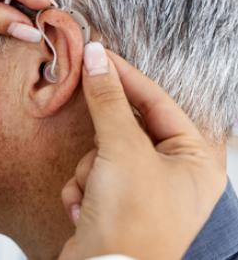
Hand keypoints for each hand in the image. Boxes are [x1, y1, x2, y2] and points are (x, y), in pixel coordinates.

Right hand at [59, 42, 226, 259]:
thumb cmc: (133, 221)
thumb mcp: (122, 149)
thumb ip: (108, 100)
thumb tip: (97, 58)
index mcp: (194, 160)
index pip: (158, 102)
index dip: (125, 77)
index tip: (97, 54)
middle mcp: (174, 175)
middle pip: (127, 128)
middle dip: (103, 139)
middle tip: (90, 122)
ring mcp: (144, 192)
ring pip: (102, 152)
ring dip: (88, 169)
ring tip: (95, 192)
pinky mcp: (117, 206)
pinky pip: (90, 176)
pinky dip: (81, 189)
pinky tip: (86, 210)